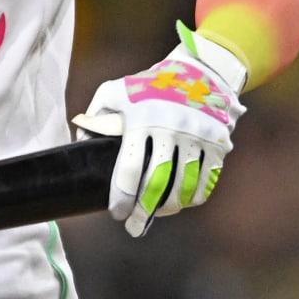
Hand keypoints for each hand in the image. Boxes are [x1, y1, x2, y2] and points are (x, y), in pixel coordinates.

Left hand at [80, 24, 243, 237]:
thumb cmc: (150, 84)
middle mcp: (171, 129)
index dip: (121, 196)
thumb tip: (80, 145)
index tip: (116, 212)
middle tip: (134, 227)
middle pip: (157, 183)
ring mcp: (197, 138)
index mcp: (142, 118)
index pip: (129, 167)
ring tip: (156, 214)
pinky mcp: (218, 144)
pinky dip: (193, 197)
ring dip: (169, 208)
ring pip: (184, 187)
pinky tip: (181, 202)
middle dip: (144, 211)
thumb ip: (95, 116)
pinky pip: (206, 181)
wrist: (200, 70)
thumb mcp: (116, 91)